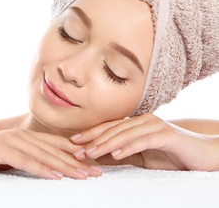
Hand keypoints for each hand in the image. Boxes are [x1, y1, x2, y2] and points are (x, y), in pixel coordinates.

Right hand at [0, 128, 101, 179]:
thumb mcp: (6, 157)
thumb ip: (24, 159)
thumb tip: (44, 168)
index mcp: (24, 137)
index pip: (56, 146)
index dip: (76, 155)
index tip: (94, 165)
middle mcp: (21, 136)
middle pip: (55, 151)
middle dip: (78, 162)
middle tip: (97, 173)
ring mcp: (11, 141)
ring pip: (44, 156)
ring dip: (65, 167)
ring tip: (84, 176)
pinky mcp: (0, 149)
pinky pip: (25, 161)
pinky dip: (42, 169)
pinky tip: (56, 177)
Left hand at [70, 113, 218, 170]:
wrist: (202, 155)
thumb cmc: (170, 154)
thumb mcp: (141, 156)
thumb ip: (122, 154)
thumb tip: (98, 157)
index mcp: (136, 123)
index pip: (109, 127)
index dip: (91, 133)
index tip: (73, 142)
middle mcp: (143, 120)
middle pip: (113, 129)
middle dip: (93, 139)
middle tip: (76, 149)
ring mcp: (154, 125)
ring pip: (125, 134)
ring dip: (106, 144)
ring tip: (90, 152)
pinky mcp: (166, 135)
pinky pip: (143, 141)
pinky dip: (128, 147)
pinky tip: (116, 154)